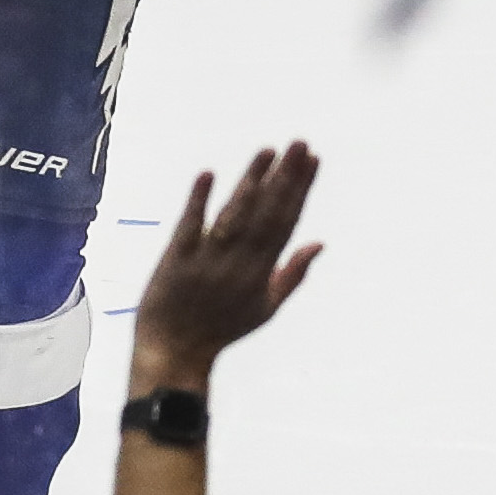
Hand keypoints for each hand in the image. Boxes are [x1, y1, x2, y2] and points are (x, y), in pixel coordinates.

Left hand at [128, 145, 321, 388]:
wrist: (175, 352)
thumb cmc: (222, 328)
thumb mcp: (266, 308)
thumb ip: (293, 274)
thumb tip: (320, 242)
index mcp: (261, 273)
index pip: (286, 223)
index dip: (300, 190)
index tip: (314, 160)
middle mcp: (238, 264)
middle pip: (265, 214)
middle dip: (284, 177)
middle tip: (299, 142)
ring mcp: (206, 262)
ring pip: (233, 216)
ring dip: (250, 181)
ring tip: (267, 150)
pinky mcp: (175, 261)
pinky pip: (188, 228)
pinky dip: (198, 201)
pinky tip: (208, 173)